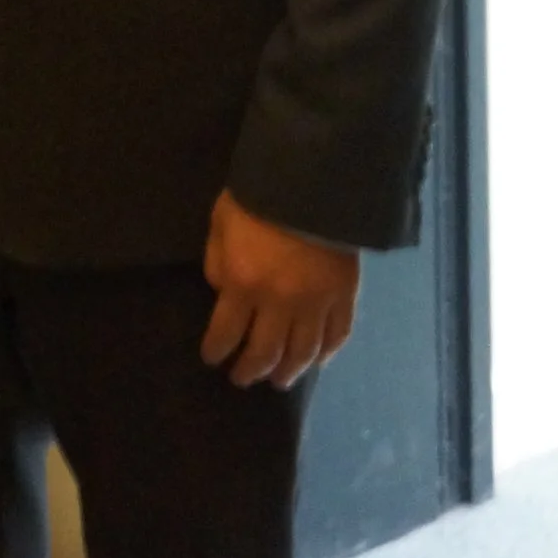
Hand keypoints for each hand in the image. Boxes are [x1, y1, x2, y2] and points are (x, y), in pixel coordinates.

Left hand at [200, 190, 359, 387]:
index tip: (212, 359)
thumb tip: (223, 293)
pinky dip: (326, 354)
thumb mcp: (220, 223)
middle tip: (242, 379)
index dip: (216, 352)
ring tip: (279, 380)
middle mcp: (279, 302)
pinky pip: (337, 336)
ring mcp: (316, 302)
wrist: (312, 177)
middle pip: (265, 353)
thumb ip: (217, 263)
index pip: (225, 334)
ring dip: (288, 372)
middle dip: (250, 371)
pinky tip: (316, 361)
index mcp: (243, 283)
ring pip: (303, 353)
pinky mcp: (345, 295)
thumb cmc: (257, 197)